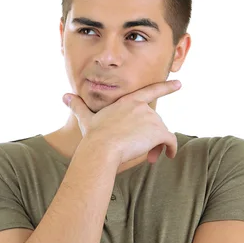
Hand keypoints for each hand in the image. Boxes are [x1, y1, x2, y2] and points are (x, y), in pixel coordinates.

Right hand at [63, 79, 181, 164]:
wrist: (101, 149)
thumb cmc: (93, 136)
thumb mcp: (86, 118)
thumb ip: (78, 107)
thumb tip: (64, 96)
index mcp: (128, 101)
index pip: (150, 91)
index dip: (166, 87)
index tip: (179, 84)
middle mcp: (143, 107)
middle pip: (155, 123)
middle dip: (150, 138)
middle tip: (143, 153)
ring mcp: (152, 118)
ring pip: (161, 134)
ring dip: (157, 146)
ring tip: (147, 158)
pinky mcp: (158, 131)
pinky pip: (170, 141)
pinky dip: (171, 149)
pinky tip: (166, 156)